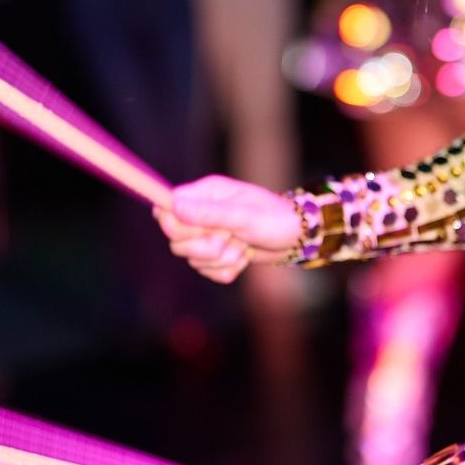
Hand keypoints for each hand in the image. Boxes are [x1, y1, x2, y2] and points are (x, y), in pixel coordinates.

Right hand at [155, 174, 301, 282]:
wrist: (297, 238)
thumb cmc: (274, 219)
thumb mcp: (243, 215)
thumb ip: (208, 212)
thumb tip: (174, 205)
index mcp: (205, 194)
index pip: (167, 208)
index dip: (175, 225)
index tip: (200, 231)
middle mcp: (202, 213)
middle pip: (175, 238)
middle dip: (204, 246)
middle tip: (229, 239)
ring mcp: (207, 234)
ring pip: (192, 258)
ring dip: (220, 259)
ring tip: (243, 247)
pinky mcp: (216, 255)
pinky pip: (206, 271)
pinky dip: (226, 270)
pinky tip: (244, 257)